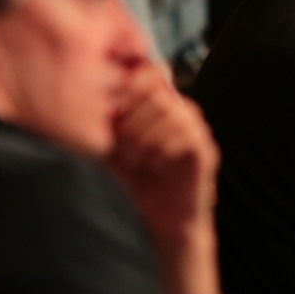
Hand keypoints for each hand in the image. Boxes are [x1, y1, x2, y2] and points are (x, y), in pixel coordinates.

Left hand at [108, 62, 220, 245]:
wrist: (160, 221)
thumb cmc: (136, 181)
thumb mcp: (113, 146)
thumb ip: (108, 120)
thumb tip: (89, 96)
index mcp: (162, 104)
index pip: (153, 72)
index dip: (131, 88)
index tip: (114, 117)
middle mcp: (183, 111)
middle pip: (156, 91)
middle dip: (132, 120)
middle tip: (123, 148)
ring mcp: (197, 130)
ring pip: (169, 110)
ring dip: (144, 137)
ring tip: (137, 160)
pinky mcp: (205, 151)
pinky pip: (185, 135)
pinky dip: (161, 150)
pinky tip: (153, 166)